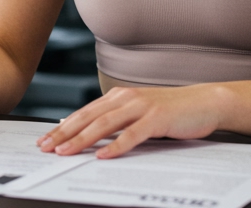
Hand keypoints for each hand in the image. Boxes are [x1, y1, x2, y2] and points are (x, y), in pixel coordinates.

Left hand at [36, 85, 224, 158]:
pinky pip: (133, 134)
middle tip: (46, 147)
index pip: (84, 113)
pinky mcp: (157, 119)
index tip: (44, 140)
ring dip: (83, 139)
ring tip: (66, 151)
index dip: (62, 127)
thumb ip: (115, 118)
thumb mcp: (138, 112)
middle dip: (65, 133)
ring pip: (105, 124)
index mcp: (119, 96)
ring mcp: (142, 107)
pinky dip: (116, 146)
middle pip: (89, 117)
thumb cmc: (172, 110)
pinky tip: (103, 155)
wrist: (205, 102)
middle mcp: (127, 98)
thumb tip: (86, 130)